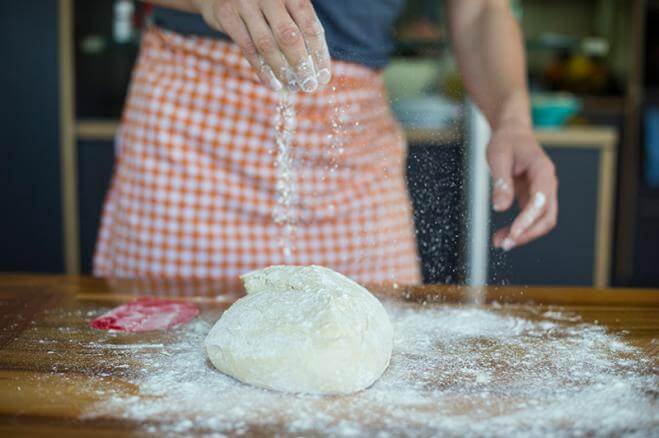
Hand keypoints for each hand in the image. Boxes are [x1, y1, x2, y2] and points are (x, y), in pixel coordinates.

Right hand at [192, 0, 330, 91]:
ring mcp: (247, 4)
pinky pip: (248, 49)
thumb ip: (300, 29)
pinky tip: (273, 84)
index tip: (323, 77)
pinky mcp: (227, 15)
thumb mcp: (284, 7)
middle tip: (309, 86)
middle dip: (301, 65)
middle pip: (290, 37)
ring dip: (282, 71)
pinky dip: (262, 70)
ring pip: (267, 45)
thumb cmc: (263, 3)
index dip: (319, 54)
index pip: (310, 26)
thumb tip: (318, 67)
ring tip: (292, 87)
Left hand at [487, 123, 557, 250]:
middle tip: (506, 244)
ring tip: (500, 243)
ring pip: (541, 221)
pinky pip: (531, 218)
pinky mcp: (534, 198)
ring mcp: (543, 192)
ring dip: (523, 234)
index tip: (512, 234)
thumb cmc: (506, 142)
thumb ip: (501, 183)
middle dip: (527, 233)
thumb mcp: (498, 157)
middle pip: (547, 217)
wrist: (512, 134)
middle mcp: (548, 184)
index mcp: (543, 171)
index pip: (540, 201)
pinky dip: (519, 229)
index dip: (527, 220)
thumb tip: (499, 208)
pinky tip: (503, 236)